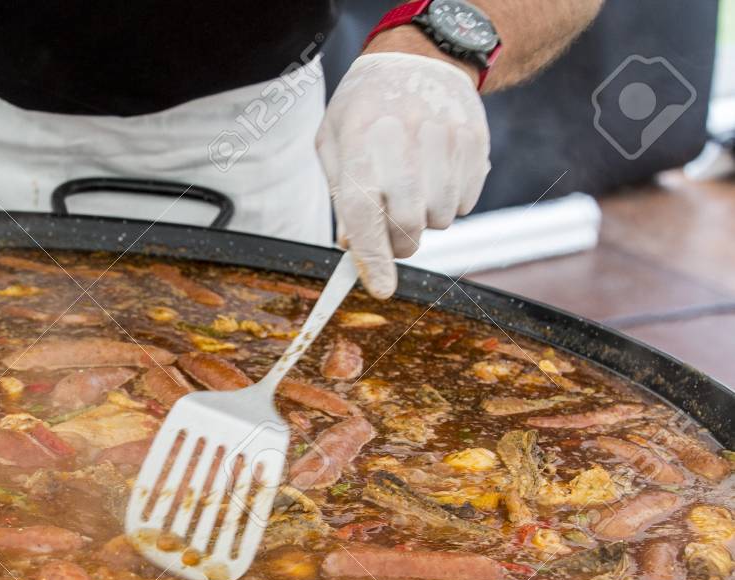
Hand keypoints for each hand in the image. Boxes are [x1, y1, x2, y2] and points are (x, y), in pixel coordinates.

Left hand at [316, 47, 489, 298]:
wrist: (420, 59)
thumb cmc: (365, 108)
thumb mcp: (334, 143)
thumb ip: (342, 196)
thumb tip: (354, 248)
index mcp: (360, 145)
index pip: (365, 216)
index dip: (374, 258)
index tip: (382, 288)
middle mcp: (405, 145)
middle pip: (409, 228)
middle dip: (398, 241)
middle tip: (390, 226)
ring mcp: (445, 143)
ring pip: (440, 220)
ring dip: (425, 217)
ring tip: (413, 182)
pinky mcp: (475, 145)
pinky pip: (466, 203)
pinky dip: (451, 200)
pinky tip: (436, 169)